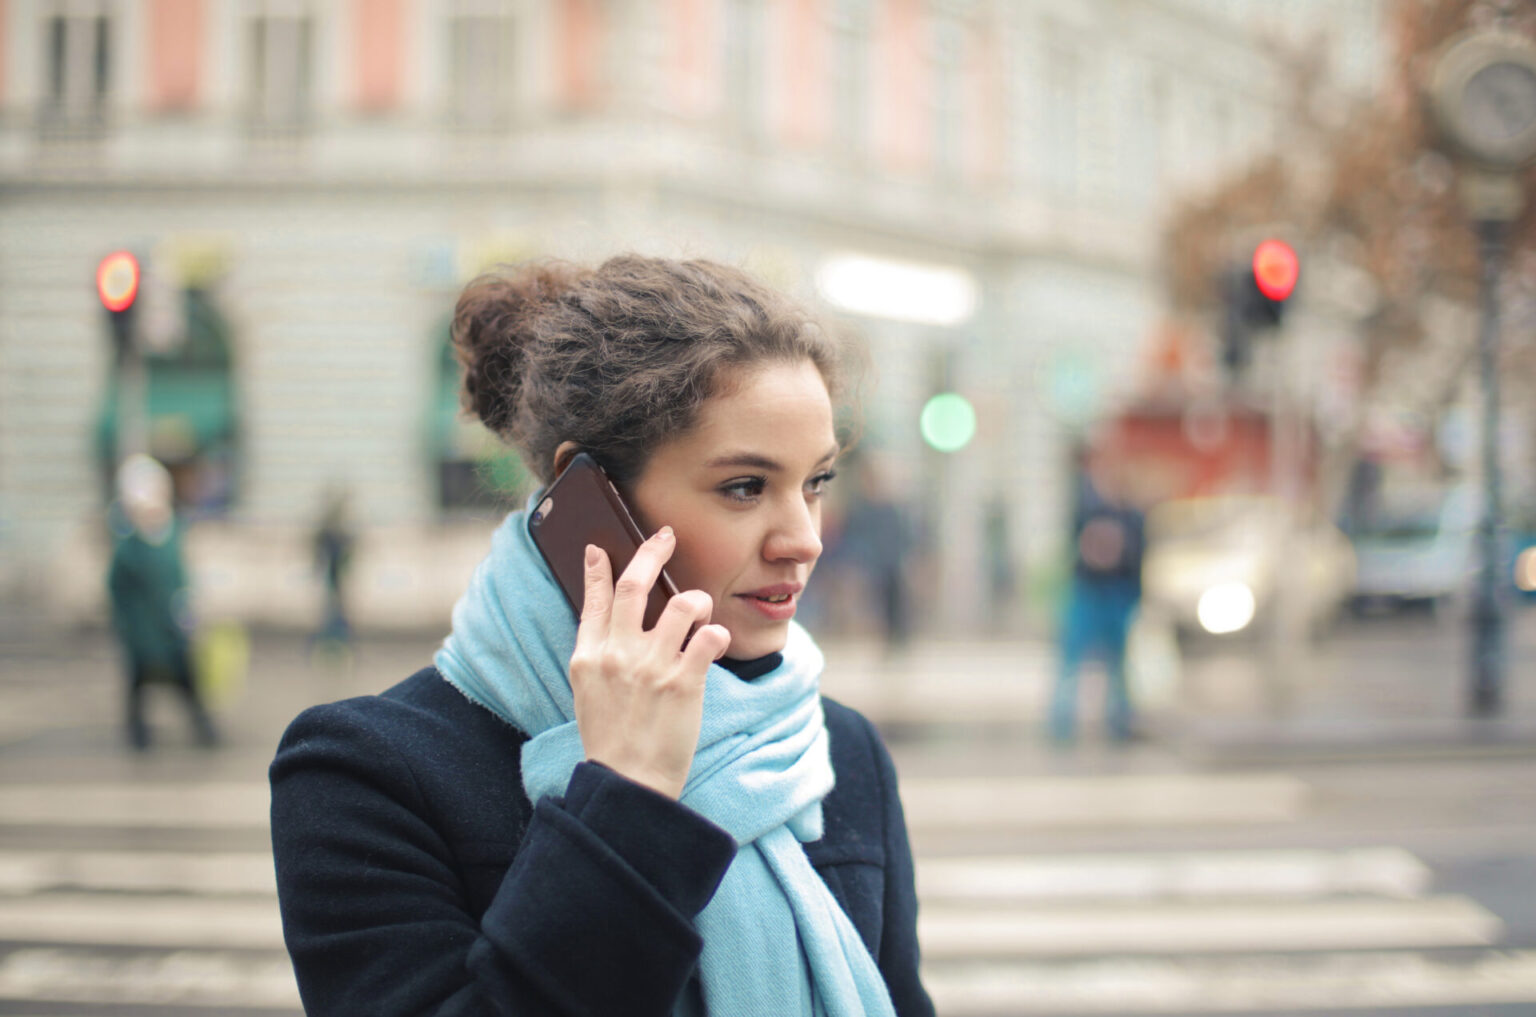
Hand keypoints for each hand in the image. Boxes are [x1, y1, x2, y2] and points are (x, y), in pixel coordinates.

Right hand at [568, 528, 730, 798]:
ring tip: (700, 611)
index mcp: (588, 656)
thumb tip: (609, 621)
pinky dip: (716, 633)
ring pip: (683, 603)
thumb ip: (598, 654)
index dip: (598, 567)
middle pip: (634, 584)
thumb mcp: (588, 692)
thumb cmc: (611, 739)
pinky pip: (709, 637)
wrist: (629, 783)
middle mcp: (618, 654)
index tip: (601, 546)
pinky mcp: (684, 682)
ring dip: (697, 600)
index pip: (593, 598)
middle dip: (652, 551)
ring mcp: (652, 666)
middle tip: (666, 535)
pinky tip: (714, 642)